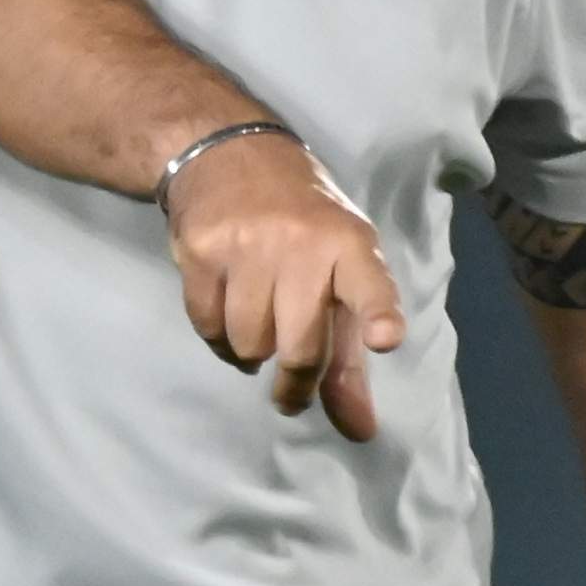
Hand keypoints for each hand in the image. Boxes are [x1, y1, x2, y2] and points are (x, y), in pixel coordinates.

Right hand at [165, 131, 407, 439]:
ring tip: (259, 327)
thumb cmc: (303, 225)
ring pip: (249, 346)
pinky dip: (219, 341)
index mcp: (349, 244)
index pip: (369, 283)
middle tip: (291, 395)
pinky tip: (229, 315)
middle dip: (295, 384)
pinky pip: (209, 328)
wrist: (228, 155)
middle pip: (300, 347)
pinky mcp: (201, 251)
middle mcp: (302, 243)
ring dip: (252, 354)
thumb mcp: (341, 273)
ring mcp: (247, 245)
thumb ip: (348, 356)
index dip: (378, 313)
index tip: (385, 339)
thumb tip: (358, 431)